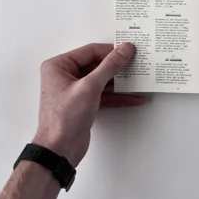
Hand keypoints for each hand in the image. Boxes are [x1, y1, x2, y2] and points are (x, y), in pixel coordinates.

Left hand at [32, 43, 144, 166]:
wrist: (59, 150)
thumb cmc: (64, 118)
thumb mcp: (90, 87)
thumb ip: (110, 66)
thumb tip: (125, 49)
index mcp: (59, 66)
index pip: (90, 51)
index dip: (111, 50)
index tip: (130, 49)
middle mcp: (65, 76)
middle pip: (98, 65)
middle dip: (118, 67)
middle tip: (138, 62)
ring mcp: (75, 90)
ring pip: (103, 80)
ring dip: (121, 81)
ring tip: (139, 78)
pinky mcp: (83, 104)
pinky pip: (104, 94)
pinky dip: (118, 96)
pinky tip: (133, 97)